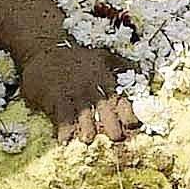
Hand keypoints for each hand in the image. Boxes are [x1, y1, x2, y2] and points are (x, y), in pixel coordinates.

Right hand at [17, 45, 132, 138]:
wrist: (46, 48)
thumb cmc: (76, 56)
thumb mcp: (102, 56)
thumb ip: (122, 64)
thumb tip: (143, 70)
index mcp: (105, 81)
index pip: (122, 101)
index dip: (129, 114)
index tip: (134, 126)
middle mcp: (92, 90)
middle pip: (105, 111)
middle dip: (112, 126)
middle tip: (116, 138)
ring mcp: (74, 94)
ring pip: (83, 115)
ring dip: (86, 128)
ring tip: (88, 140)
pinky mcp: (55, 97)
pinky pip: (61, 116)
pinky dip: (63, 129)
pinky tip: (64, 140)